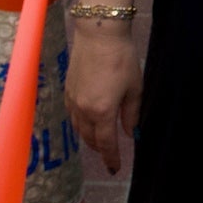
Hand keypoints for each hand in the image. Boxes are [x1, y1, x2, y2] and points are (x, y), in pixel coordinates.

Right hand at [65, 20, 141, 175]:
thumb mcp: (134, 86)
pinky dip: (80, 125)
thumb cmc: (121, 58)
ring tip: (100, 141)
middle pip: (91, 139)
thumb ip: (131, 113)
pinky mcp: (67, 91)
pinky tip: (88, 122)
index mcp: (102, 111)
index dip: (111, 157)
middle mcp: (84, 110)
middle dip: (101, 149)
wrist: (98, 34)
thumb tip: (129, 133)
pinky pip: (73, 116)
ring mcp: (73, 101)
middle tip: (110, 154)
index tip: (115, 168)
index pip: (106, 143)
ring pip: (79, 129)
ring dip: (90, 138)